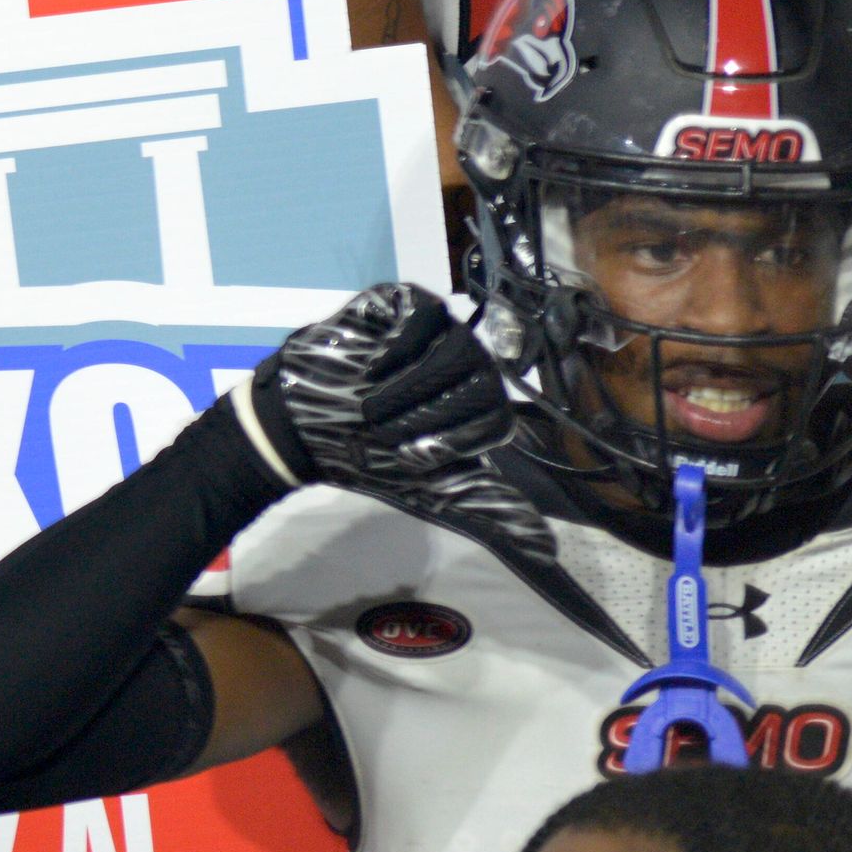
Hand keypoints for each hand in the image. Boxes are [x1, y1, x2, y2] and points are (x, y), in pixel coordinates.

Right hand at [243, 285, 545, 558]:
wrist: (302, 426)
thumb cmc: (370, 456)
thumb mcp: (431, 491)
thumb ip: (489, 511)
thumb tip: (550, 551)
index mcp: (483, 401)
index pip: (497, 416)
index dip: (451, 440)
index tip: (411, 453)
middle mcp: (469, 359)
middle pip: (481, 379)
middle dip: (425, 415)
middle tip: (383, 427)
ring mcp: (436, 327)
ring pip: (457, 346)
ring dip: (407, 385)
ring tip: (370, 397)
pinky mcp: (399, 300)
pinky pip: (423, 315)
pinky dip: (396, 346)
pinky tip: (369, 364)